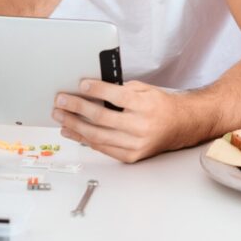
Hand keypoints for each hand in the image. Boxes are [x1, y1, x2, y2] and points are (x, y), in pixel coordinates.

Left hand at [53, 79, 184, 163]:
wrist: (179, 126)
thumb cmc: (159, 106)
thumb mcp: (145, 89)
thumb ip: (121, 89)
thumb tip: (93, 90)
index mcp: (145, 105)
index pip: (117, 96)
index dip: (97, 90)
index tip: (81, 85)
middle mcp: (140, 126)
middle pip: (101, 118)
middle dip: (77, 108)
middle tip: (61, 102)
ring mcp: (135, 144)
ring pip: (97, 136)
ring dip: (74, 126)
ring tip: (60, 117)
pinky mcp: (130, 156)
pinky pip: (102, 148)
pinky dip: (85, 139)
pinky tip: (73, 131)